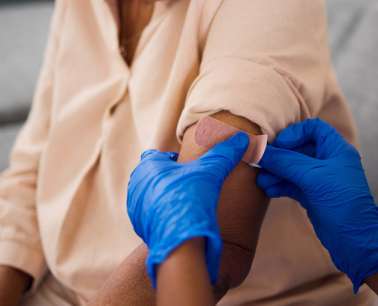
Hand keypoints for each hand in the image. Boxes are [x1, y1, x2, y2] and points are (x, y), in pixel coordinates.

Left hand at [126, 132, 248, 288]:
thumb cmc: (191, 199)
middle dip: (170, 178)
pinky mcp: (138, 224)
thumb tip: (242, 138)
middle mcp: (136, 183)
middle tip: (191, 186)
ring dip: (166, 196)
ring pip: (152, 193)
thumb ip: (225, 153)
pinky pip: (151, 213)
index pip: (159, 154)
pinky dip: (163, 213)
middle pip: (155, 174)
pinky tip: (180, 218)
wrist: (180, 240)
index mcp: (148, 165)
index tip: (190, 169)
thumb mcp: (212, 171)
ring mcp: (135, 205)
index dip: (175, 160)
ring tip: (187, 203)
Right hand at [256, 119, 377, 292]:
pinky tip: (269, 190)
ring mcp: (320, 179)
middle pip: (298, 148)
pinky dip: (280, 185)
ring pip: (293, 168)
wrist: (353, 239)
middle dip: (280, 157)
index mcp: (336, 149)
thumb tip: (260, 151)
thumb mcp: (311, 177)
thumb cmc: (341, 202)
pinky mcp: (312, 195)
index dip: (295, 133)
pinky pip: (292, 184)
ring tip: (261, 181)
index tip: (280, 146)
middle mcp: (328, 161)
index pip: (313, 128)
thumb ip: (285, 162)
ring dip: (276, 172)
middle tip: (262, 163)